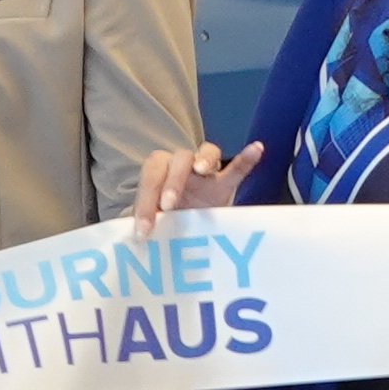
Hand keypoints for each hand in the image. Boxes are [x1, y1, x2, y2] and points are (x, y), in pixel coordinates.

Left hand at [134, 139, 261, 230]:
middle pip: (177, 158)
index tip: (144, 230)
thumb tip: (132, 241)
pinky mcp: (224, 185)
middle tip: (168, 206)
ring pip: (206, 151)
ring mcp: (205, 173)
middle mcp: (180, 166)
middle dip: (171, 181)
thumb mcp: (153, 225)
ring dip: (204, 158)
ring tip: (203, 170)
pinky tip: (256, 148)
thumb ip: (146, 225)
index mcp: (158, 173)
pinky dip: (246, 159)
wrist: (185, 232)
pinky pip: (237, 169)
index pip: (150, 176)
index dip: (144, 200)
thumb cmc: (164, 224)